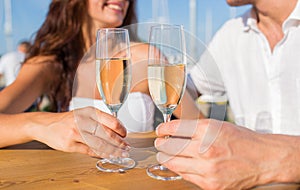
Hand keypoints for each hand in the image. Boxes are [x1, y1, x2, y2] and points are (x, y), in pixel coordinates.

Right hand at [32, 107, 128, 157]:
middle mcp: (82, 121)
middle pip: (106, 134)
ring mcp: (75, 133)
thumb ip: (100, 120)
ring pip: (99, 144)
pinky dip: (101, 154)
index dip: (120, 129)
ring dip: (113, 150)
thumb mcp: (85, 114)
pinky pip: (89, 151)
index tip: (125, 135)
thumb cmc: (69, 120)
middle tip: (126, 147)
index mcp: (88, 112)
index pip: (110, 121)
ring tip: (120, 153)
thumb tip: (118, 130)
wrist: (47, 125)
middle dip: (119, 142)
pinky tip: (108, 155)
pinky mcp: (69, 145)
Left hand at [155, 119, 297, 188]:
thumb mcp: (217, 125)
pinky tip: (182, 164)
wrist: (264, 159)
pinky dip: (180, 169)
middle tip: (160, 143)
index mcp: (207, 130)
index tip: (160, 131)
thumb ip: (194, 128)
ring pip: (173, 164)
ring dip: (166, 158)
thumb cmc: (243, 141)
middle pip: (168, 147)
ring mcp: (207, 169)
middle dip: (161, 144)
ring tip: (167, 154)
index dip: (162, 129)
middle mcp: (205, 149)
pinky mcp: (210, 184)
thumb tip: (173, 131)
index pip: (173, 129)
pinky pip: (185, 176)